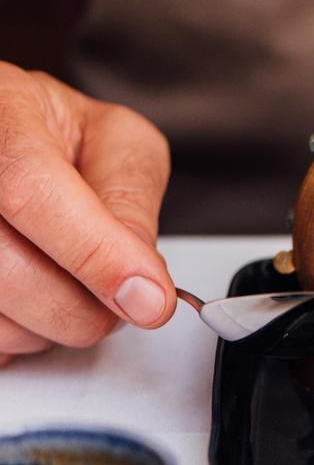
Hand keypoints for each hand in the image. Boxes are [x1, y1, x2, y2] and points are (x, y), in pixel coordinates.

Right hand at [0, 64, 174, 366]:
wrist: (6, 131)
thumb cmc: (59, 135)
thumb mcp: (117, 142)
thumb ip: (130, 201)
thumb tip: (142, 282)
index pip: (31, 191)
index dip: (96, 256)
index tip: (148, 301)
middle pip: (3, 266)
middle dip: (80, 308)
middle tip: (120, 305)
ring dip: (46, 326)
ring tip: (70, 290)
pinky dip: (17, 333)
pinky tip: (32, 300)